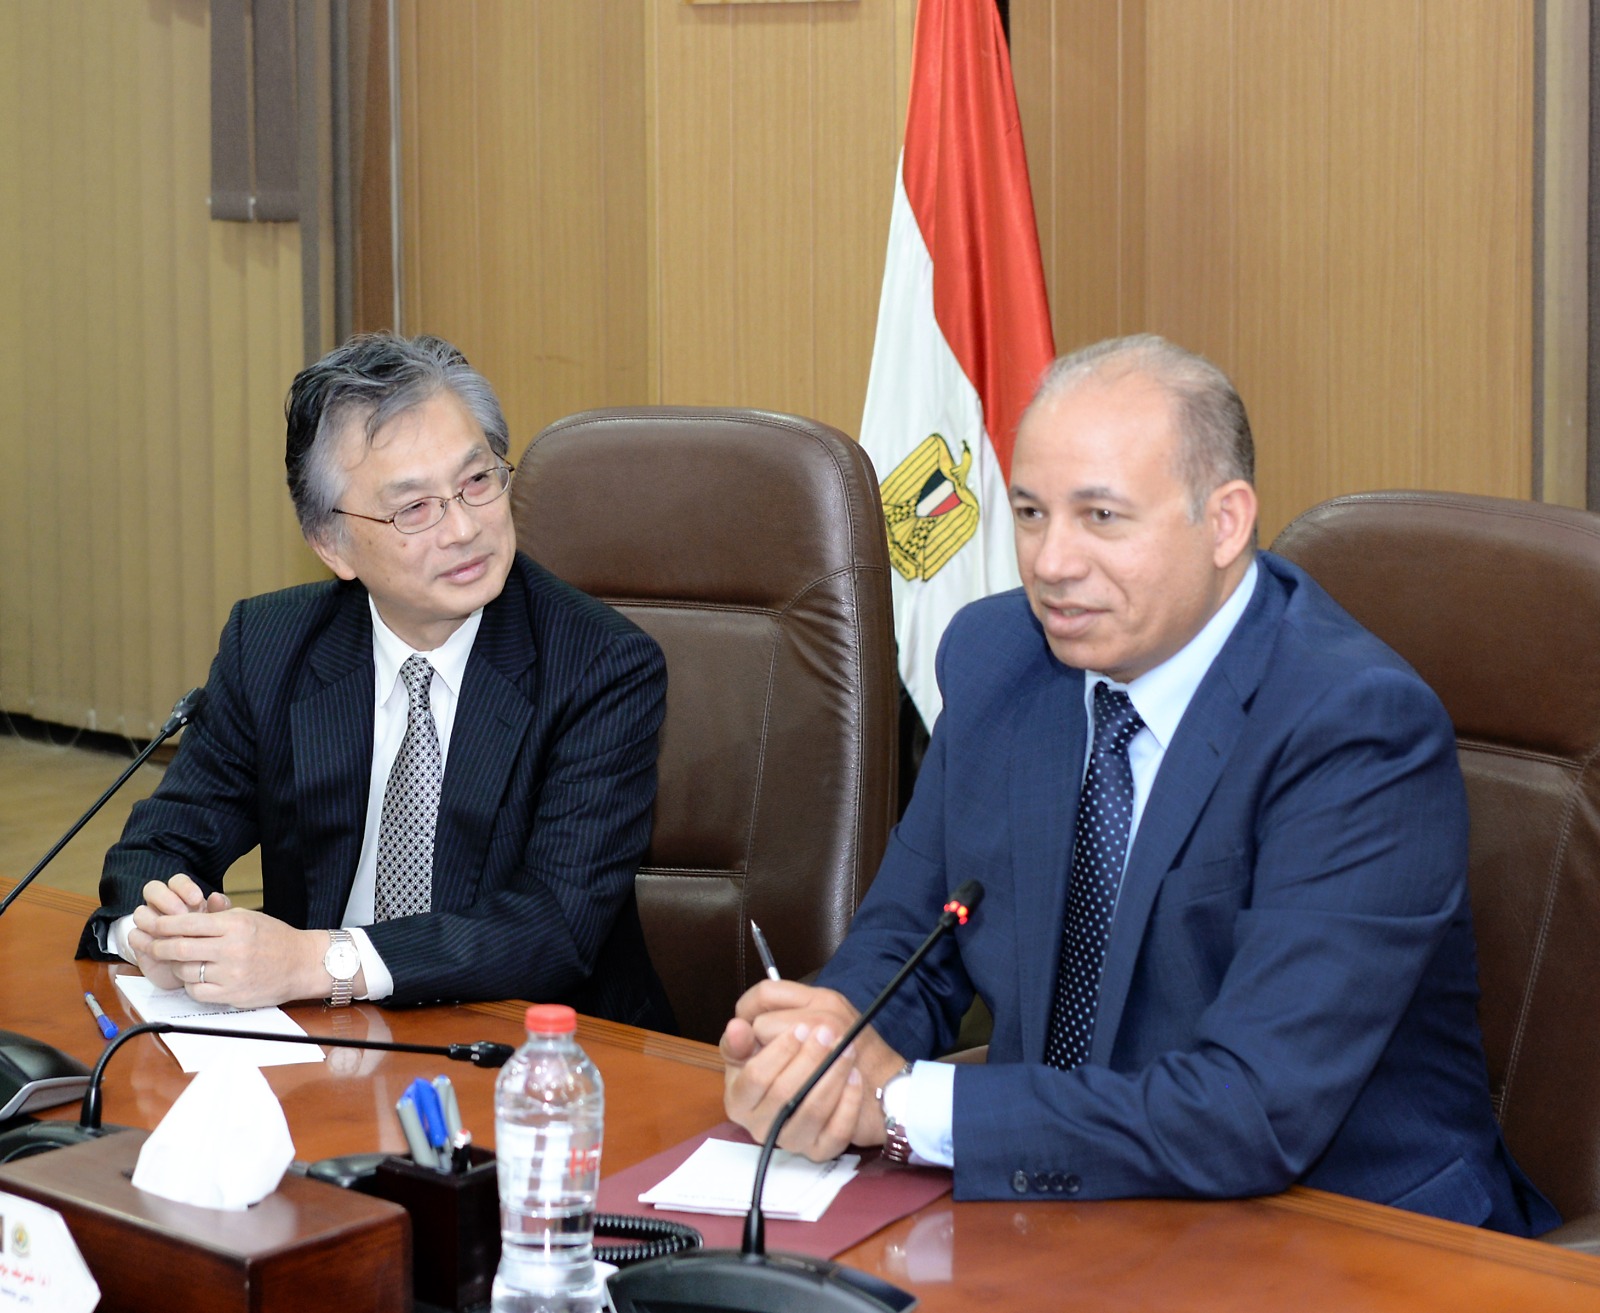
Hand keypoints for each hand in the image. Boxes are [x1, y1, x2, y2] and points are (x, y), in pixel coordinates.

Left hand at [131, 885, 343, 1007]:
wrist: (302, 964)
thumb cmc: (275, 938)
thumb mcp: (249, 917)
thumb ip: (217, 917)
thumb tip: (181, 916)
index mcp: (235, 925)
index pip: (188, 923)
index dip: (163, 923)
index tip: (151, 923)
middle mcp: (232, 949)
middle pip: (180, 947)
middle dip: (158, 945)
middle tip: (150, 944)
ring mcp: (231, 974)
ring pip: (186, 970)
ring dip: (176, 966)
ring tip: (178, 961)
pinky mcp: (232, 994)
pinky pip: (197, 991)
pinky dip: (191, 984)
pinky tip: (196, 977)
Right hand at [720, 980, 904, 1160]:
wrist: (837, 1081)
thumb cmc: (791, 1057)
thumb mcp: (764, 1036)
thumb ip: (746, 1032)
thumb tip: (736, 1027)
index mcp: (739, 1096)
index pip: (755, 1076)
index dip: (779, 1051)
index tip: (801, 1028)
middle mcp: (760, 1123)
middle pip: (783, 1093)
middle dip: (810, 1059)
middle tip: (828, 1032)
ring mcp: (790, 1140)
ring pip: (812, 1111)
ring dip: (832, 1076)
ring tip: (846, 1048)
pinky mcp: (820, 1150)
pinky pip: (836, 1132)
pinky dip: (848, 1102)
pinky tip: (854, 1077)